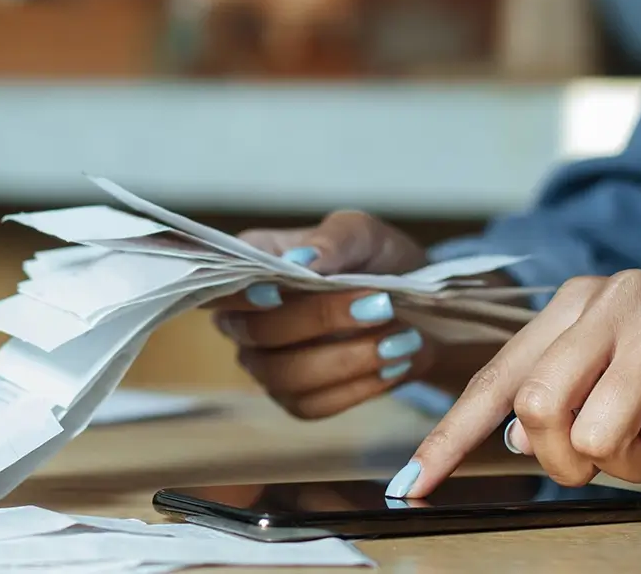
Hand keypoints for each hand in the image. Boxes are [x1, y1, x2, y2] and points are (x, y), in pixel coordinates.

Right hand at [210, 211, 434, 418]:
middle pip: (258, 331)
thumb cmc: (378, 261)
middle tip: (380, 305)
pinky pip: (313, 405)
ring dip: (347, 359)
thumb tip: (301, 261)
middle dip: (321, 319)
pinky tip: (394, 364)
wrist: (418, 307)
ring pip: (284, 375)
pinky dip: (358, 387)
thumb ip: (334, 241)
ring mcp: (267, 362)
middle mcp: (248, 316)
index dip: (240, 295)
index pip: (222, 285)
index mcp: (254, 264)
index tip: (278, 292)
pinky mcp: (296, 398)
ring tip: (400, 339)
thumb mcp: (365, 234)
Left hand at [387, 270, 640, 497]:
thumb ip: (571, 388)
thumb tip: (517, 438)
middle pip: (540, 411)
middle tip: (617, 455)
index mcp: (579, 301)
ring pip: (600, 439)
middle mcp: (610, 298)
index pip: (500, 376)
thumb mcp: (629, 358)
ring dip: (640, 462)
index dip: (451, 436)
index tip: (410, 486)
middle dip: (569, 460)